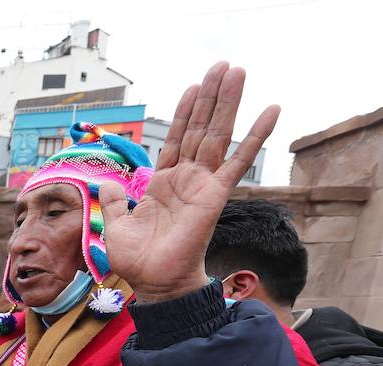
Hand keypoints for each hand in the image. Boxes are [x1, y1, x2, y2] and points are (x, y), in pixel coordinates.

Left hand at [100, 62, 278, 303]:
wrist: (155, 283)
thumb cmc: (138, 260)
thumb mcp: (115, 226)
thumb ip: (116, 201)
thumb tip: (110, 183)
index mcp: (164, 183)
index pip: (176, 139)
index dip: (184, 113)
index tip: (193, 86)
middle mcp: (186, 178)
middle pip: (200, 128)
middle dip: (210, 96)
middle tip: (223, 65)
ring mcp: (202, 184)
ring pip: (218, 134)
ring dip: (228, 102)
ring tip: (238, 71)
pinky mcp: (215, 195)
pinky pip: (239, 161)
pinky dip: (256, 135)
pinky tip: (272, 110)